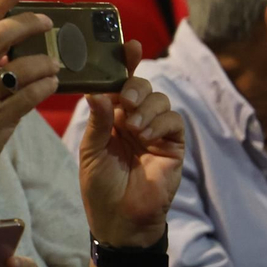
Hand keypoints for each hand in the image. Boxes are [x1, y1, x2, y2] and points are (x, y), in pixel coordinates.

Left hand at [78, 41, 185, 247]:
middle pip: (142, 87)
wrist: (119, 221)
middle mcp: (134, 120)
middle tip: (124, 99)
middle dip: (134, 86)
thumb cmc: (100, 188)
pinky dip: (161, 121)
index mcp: (112, 118)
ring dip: (146, 107)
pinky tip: (146, 134)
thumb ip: (98, 121)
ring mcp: (155, 132)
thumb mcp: (91, 152)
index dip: (125, 64)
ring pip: (160, 100)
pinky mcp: (173, 146)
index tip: (129, 46)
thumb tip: (97, 92)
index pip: (119, 85)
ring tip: (132, 127)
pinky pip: (174, 121)